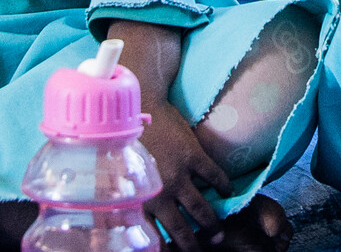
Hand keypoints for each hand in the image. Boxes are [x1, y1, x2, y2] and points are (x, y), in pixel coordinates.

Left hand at [106, 21, 228, 250]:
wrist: (139, 103)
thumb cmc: (121, 138)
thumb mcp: (112, 174)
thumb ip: (116, 199)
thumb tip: (111, 221)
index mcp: (140, 198)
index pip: (155, 234)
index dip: (167, 246)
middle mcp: (160, 191)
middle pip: (181, 227)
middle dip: (193, 243)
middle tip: (203, 249)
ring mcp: (179, 174)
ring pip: (200, 208)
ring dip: (211, 223)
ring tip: (218, 233)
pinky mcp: (193, 155)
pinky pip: (214, 176)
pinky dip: (224, 187)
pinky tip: (229, 193)